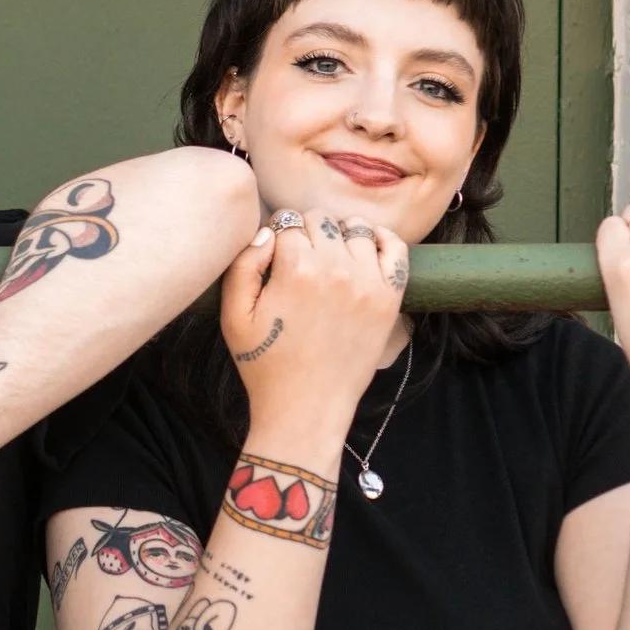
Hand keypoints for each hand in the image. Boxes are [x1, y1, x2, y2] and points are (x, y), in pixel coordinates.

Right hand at [220, 212, 408, 441]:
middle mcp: (336, 269)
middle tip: (300, 260)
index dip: (278, 235)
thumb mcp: (233, 317)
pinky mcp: (389, 298)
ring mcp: (368, 282)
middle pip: (321, 220)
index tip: (277, 254)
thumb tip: (266, 232)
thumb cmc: (265, 366)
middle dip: (307, 232)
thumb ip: (242, 265)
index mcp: (295, 269)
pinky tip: (366, 250)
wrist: (307, 409)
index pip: (288, 221)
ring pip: (356, 228)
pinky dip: (382, 240)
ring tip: (330, 259)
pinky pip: (395, 248)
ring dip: (341, 236)